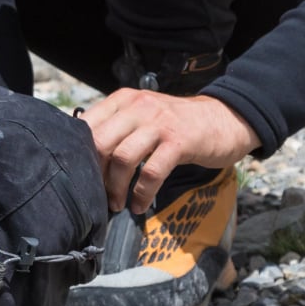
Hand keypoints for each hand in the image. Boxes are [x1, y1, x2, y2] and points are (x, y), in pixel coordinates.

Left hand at [81, 90, 257, 215]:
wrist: (225, 118)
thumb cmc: (178, 124)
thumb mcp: (144, 116)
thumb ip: (117, 128)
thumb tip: (85, 157)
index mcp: (124, 99)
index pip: (87, 124)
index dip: (79, 154)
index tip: (80, 176)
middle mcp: (138, 106)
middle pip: (100, 142)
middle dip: (94, 174)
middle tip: (97, 194)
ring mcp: (160, 123)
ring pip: (122, 158)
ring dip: (115, 188)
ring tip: (116, 204)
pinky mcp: (179, 142)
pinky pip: (151, 172)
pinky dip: (141, 194)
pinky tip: (139, 205)